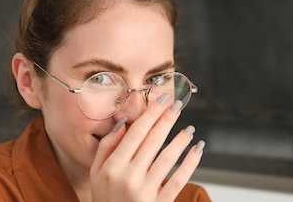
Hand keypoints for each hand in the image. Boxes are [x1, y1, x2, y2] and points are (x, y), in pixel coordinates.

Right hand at [90, 93, 204, 201]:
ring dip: (181, 140)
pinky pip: (178, 180)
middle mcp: (128, 177)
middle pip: (152, 141)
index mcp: (111, 167)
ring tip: (188, 128)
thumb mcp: (96, 173)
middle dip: (167, 119)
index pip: (135, 133)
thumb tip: (124, 122)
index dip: (150, 114)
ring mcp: (144, 192)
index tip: (162, 99)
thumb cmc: (106, 197)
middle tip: (178, 105)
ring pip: (168, 158)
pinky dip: (190, 163)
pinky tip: (197, 150)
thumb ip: (107, 146)